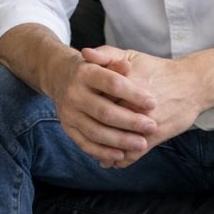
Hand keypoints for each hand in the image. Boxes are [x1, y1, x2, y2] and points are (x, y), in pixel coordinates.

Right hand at [45, 50, 158, 166]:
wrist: (60, 76)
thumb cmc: (92, 68)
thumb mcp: (103, 59)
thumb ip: (115, 61)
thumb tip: (127, 66)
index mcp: (85, 72)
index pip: (112, 84)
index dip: (134, 94)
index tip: (153, 103)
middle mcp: (74, 93)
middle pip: (104, 111)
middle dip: (130, 121)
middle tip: (152, 126)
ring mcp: (69, 113)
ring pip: (95, 131)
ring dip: (120, 140)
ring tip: (141, 144)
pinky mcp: (67, 128)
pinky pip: (85, 144)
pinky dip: (103, 152)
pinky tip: (120, 154)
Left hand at [81, 46, 201, 167]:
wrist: (192, 84)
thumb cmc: (159, 69)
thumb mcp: (131, 55)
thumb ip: (106, 54)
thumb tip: (84, 53)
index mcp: (122, 84)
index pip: (94, 99)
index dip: (84, 106)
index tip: (79, 109)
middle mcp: (131, 105)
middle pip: (102, 122)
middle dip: (90, 129)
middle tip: (81, 131)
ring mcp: (143, 122)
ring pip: (115, 142)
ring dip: (102, 149)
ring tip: (94, 150)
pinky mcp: (154, 136)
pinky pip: (132, 153)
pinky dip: (119, 160)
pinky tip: (111, 161)